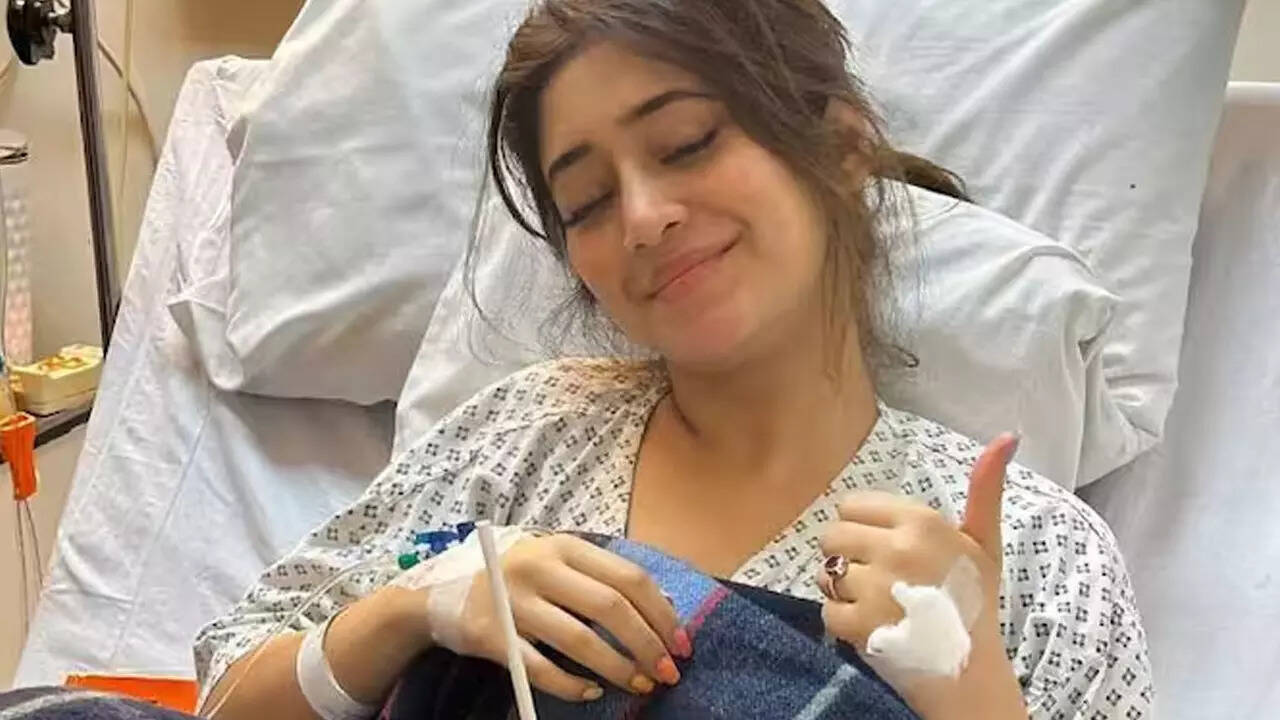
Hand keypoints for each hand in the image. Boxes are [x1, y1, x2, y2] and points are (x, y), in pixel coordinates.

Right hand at [438, 534, 688, 702]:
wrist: (444, 597)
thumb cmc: (517, 580)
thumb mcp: (558, 564)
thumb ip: (602, 578)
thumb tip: (665, 607)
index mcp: (564, 545)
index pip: (627, 577)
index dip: (662, 613)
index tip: (681, 642)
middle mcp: (539, 567)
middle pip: (609, 607)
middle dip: (647, 644)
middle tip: (667, 672)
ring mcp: (514, 601)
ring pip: (580, 640)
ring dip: (618, 668)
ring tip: (639, 685)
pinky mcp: (493, 636)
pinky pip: (542, 669)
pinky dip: (572, 686)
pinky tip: (592, 693)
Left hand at [819, 434, 1025, 717]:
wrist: (970, 667)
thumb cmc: (974, 600)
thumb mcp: (984, 542)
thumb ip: (985, 489)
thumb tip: (1006, 435)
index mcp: (921, 522)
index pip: (851, 506)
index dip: (862, 528)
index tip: (885, 549)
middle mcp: (897, 549)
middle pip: (832, 535)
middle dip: (847, 555)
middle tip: (876, 577)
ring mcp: (876, 587)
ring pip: (825, 570)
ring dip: (840, 587)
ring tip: (873, 601)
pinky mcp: (859, 623)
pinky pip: (824, 607)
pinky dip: (840, 620)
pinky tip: (869, 624)